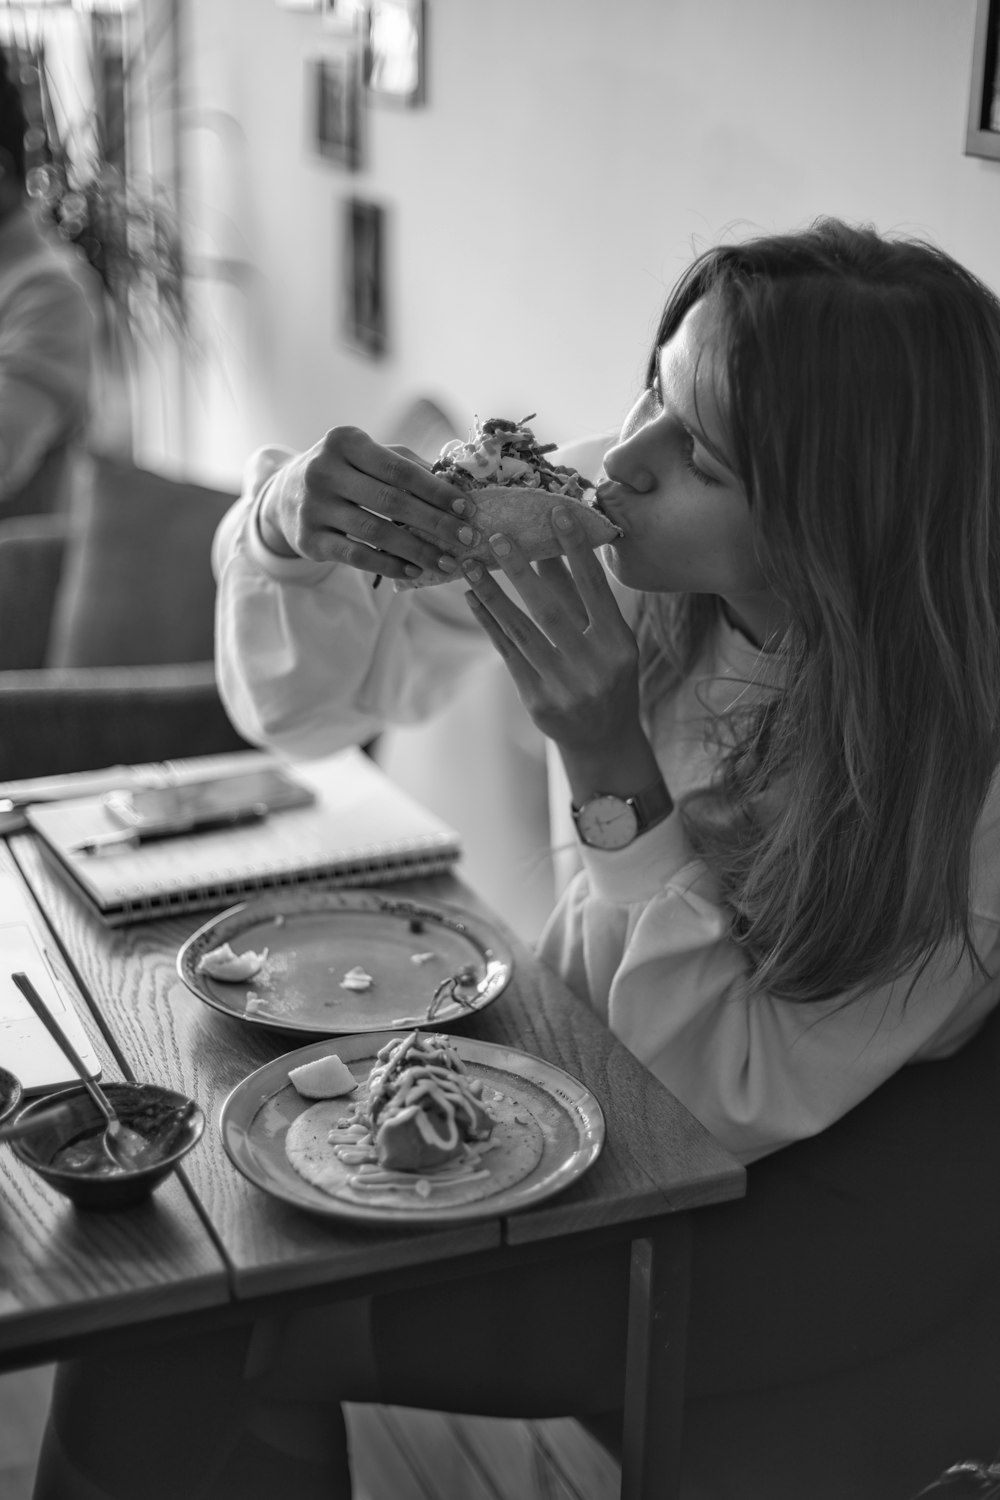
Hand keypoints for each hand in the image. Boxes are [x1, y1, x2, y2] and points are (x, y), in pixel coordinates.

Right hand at [258, 427, 480, 582]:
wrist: (284, 495)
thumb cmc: (344, 473)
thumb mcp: (367, 457)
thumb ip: (406, 465)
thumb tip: (457, 484)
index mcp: (345, 442)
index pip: (399, 469)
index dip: (436, 490)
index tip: (466, 508)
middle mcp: (324, 470)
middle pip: (391, 501)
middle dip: (435, 522)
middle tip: (467, 538)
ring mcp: (313, 507)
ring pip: (376, 532)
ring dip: (417, 550)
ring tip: (447, 562)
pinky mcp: (309, 539)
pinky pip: (356, 556)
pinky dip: (388, 565)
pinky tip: (413, 571)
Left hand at [460, 505, 660, 800]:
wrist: (603, 739)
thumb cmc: (608, 676)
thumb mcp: (608, 638)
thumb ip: (580, 597)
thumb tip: (553, 547)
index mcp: (619, 644)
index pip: (595, 588)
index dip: (576, 549)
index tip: (556, 511)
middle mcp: (594, 665)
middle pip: (551, 609)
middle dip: (521, 570)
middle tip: (496, 537)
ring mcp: (564, 686)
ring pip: (521, 630)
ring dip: (492, 594)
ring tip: (470, 565)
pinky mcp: (537, 700)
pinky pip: (507, 653)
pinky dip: (489, 623)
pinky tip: (473, 599)